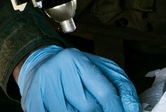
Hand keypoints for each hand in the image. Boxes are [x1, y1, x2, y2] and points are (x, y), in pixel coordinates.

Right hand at [17, 45, 139, 111]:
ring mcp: (43, 85)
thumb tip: (133, 109)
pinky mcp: (32, 99)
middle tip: (98, 110)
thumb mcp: (102, 69)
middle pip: (89, 107)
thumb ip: (122, 87)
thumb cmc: (74, 69)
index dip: (117, 110)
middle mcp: (58, 70)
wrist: (40, 64)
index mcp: (77, 59)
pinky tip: (70, 109)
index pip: (105, 92)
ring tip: (80, 108)